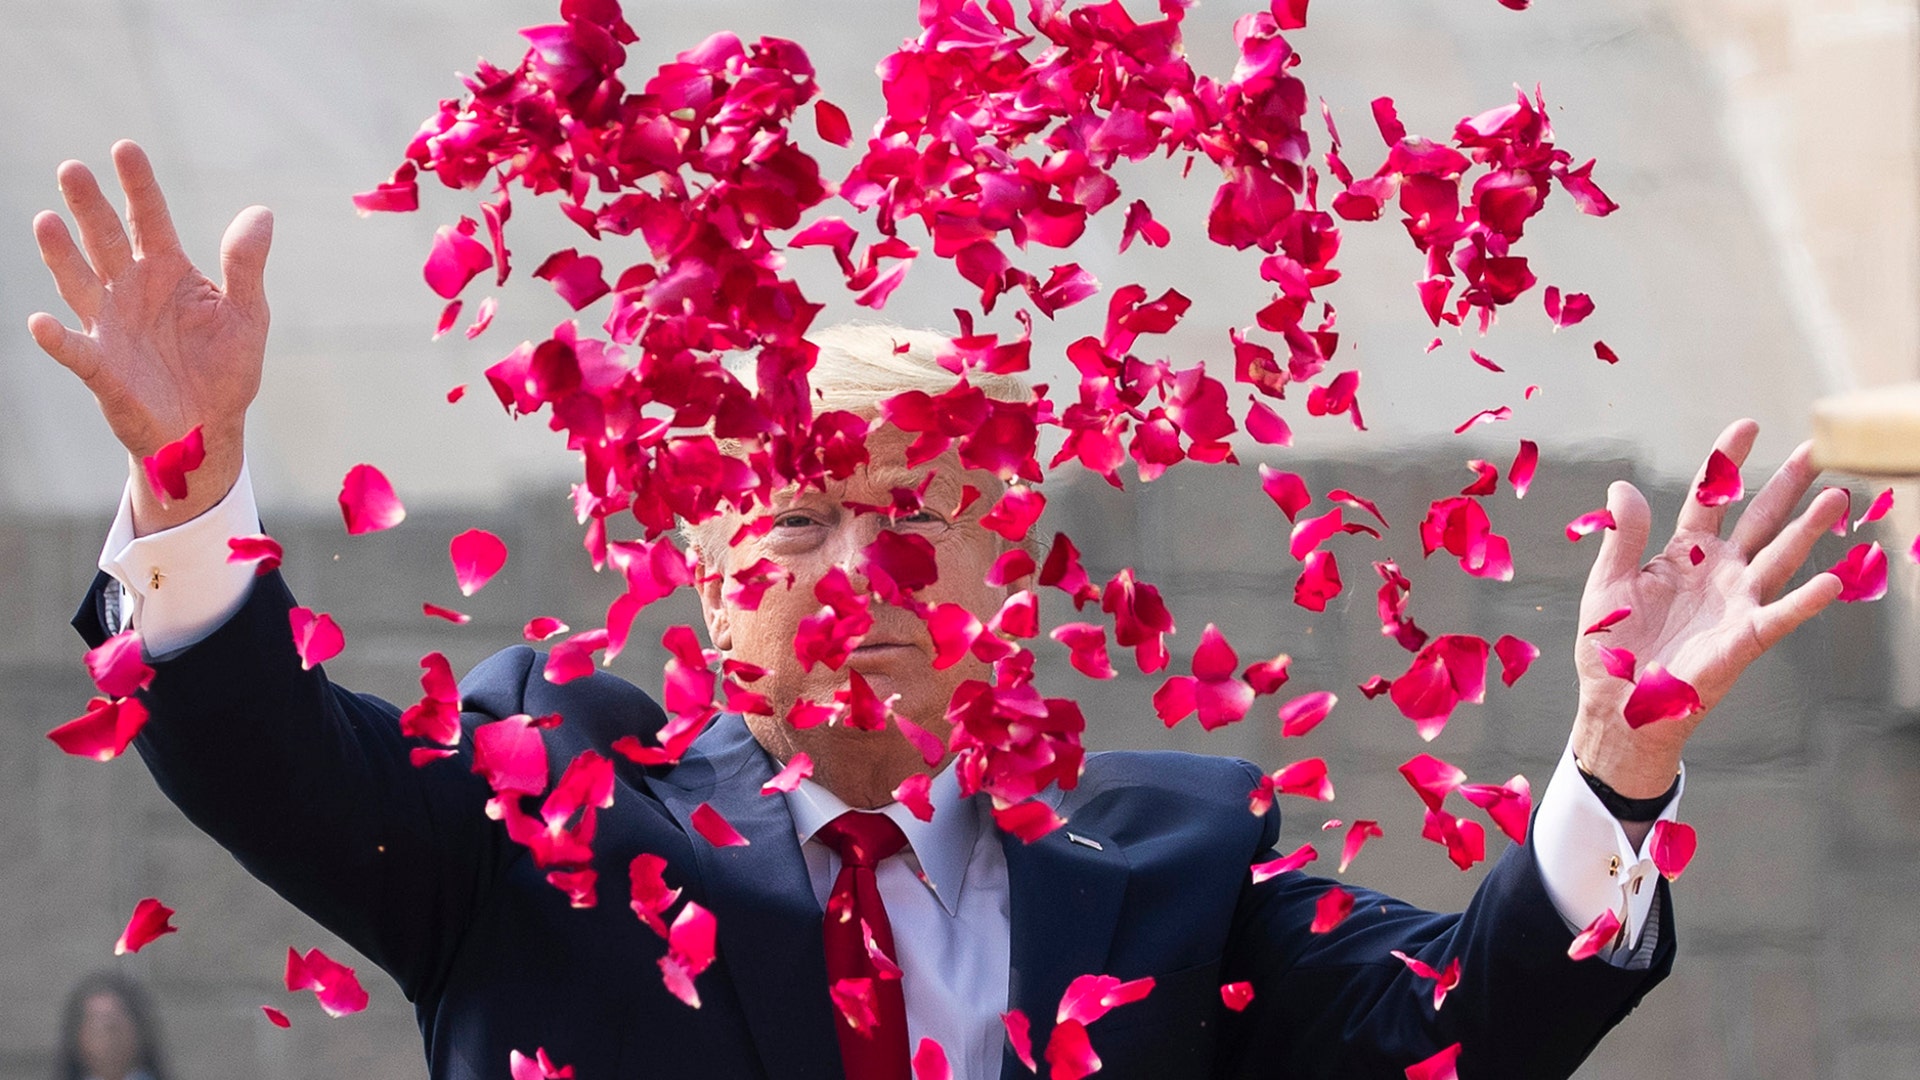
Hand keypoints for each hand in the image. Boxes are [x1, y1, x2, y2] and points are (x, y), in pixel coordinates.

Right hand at [27, 140, 272, 533]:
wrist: (210, 427)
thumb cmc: (226, 367)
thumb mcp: (248, 314)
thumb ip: (246, 265)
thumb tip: (261, 212)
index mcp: (169, 271)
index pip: (151, 218)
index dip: (138, 185)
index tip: (124, 148)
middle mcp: (132, 289)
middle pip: (107, 240)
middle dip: (90, 206)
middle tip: (71, 167)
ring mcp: (111, 325)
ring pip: (80, 283)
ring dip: (61, 255)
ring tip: (46, 221)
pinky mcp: (102, 368)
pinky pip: (75, 351)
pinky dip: (57, 339)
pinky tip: (41, 323)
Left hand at [1570, 419, 1846, 799]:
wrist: (1617, 704)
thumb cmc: (1611, 647)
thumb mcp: (1607, 583)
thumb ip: (1622, 535)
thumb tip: (1622, 486)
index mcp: (1683, 554)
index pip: (1711, 498)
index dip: (1727, 462)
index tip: (1749, 426)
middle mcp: (1718, 573)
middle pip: (1761, 520)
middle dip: (1787, 485)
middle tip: (1816, 450)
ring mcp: (1736, 603)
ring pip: (1781, 557)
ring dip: (1809, 529)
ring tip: (1837, 497)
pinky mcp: (1745, 638)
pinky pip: (1781, 615)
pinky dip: (1806, 600)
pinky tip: (1832, 580)